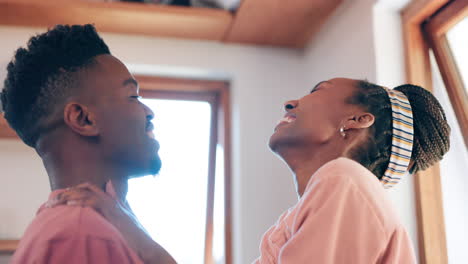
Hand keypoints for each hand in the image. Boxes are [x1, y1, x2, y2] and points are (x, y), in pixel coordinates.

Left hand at [46, 182, 176, 263]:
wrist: (146, 245)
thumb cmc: (136, 235)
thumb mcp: (127, 215)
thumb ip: (119, 201)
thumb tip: (111, 184)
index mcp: (113, 201)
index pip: (90, 187)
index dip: (74, 190)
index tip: (61, 197)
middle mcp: (113, 201)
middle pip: (86, 188)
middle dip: (68, 192)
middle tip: (52, 200)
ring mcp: (113, 206)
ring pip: (88, 193)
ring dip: (69, 196)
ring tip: (55, 202)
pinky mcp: (114, 214)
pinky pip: (95, 203)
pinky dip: (82, 202)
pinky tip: (70, 206)